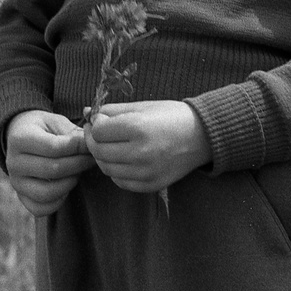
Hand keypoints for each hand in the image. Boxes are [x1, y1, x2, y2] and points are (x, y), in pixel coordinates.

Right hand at [5, 110, 93, 215]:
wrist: (21, 137)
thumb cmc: (44, 129)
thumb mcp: (56, 122)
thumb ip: (72, 134)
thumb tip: (92, 147)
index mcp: (19, 139)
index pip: (54, 147)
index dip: (77, 148)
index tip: (90, 145)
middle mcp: (13, 163)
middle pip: (53, 170)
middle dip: (79, 164)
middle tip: (91, 159)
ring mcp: (16, 183)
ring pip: (47, 192)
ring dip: (70, 183)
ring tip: (79, 172)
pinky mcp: (21, 197)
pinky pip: (42, 208)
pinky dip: (59, 201)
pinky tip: (66, 186)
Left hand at [84, 100, 210, 192]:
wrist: (202, 136)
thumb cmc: (171, 116)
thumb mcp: (142, 106)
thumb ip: (112, 111)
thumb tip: (87, 113)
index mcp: (137, 127)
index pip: (98, 132)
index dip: (94, 125)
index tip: (99, 121)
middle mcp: (141, 152)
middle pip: (98, 152)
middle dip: (94, 141)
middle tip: (99, 134)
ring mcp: (146, 172)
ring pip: (106, 168)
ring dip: (104, 157)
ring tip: (113, 146)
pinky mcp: (151, 185)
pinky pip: (120, 181)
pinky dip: (117, 171)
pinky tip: (124, 160)